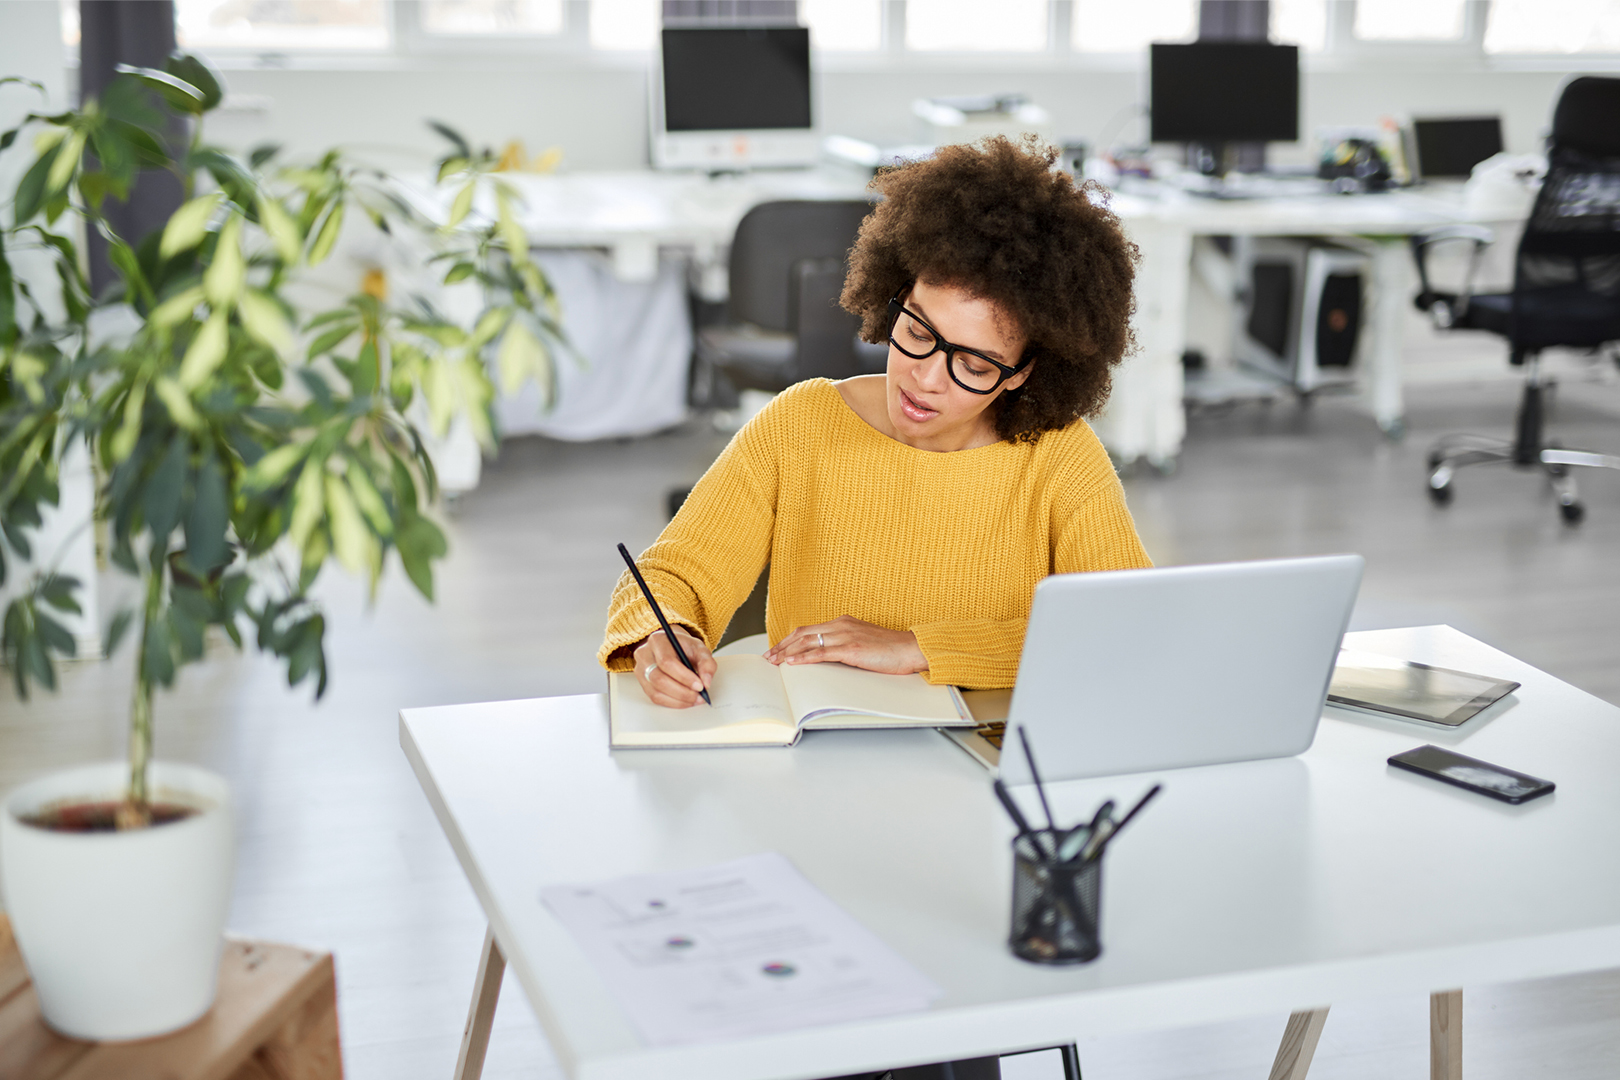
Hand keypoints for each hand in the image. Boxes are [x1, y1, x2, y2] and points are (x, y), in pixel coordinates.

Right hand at [632, 627, 716, 708]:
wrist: (672, 646)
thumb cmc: (684, 647)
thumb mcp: (699, 648)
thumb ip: (706, 663)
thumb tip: (706, 682)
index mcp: (658, 641)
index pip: (667, 662)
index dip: (684, 677)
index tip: (700, 686)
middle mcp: (644, 655)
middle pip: (659, 679)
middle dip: (682, 691)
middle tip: (699, 696)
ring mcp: (640, 670)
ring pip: (656, 691)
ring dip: (678, 700)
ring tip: (694, 699)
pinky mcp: (643, 683)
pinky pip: (655, 698)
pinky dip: (673, 703)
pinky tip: (685, 701)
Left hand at [765, 615, 927, 675]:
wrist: (911, 649)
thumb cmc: (890, 650)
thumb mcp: (862, 644)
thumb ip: (843, 647)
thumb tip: (826, 658)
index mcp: (843, 623)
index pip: (808, 629)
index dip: (789, 640)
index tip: (777, 650)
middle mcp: (841, 625)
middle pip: (802, 633)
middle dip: (782, 646)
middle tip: (768, 657)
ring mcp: (846, 636)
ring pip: (808, 642)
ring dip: (787, 653)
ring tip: (774, 662)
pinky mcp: (851, 649)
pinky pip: (822, 653)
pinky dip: (804, 658)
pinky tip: (792, 663)